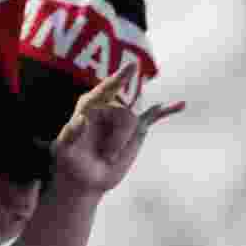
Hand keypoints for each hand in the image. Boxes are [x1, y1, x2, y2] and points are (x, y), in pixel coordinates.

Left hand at [51, 63, 185, 193]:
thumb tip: (81, 118)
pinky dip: (167, 110)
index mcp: (88, 105)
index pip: (105, 89)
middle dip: (116, 138)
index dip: (120, 78)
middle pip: (123, 113)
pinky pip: (154, 116)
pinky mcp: (136, 128)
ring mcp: (122, 116)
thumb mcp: (64, 149)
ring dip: (122, 142)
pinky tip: (181, 104)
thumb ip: (70, 134)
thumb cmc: (69, 161)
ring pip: (134, 122)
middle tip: (103, 156)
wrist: (85, 178)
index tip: (132, 66)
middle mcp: (107, 106)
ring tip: (109, 156)